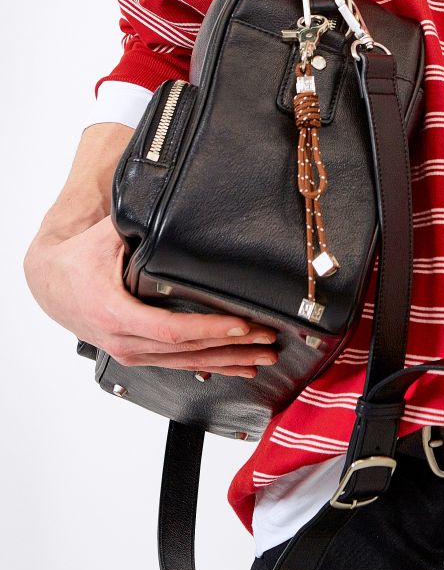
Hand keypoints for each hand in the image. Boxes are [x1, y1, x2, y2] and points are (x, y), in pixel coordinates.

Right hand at [23, 214, 278, 376]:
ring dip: (228, 360)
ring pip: (187, 363)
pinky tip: (237, 366)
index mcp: (117, 313)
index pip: (173, 330)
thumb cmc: (78, 259)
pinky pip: (179, 364)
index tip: (242, 324)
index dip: (210, 329)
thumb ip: (138, 224)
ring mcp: (131, 351)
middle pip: (188, 350)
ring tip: (263, 356)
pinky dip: (211, 365)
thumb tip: (171, 203)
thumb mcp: (106, 236)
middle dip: (232, 346)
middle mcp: (125, 340)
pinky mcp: (137, 353)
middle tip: (269, 339)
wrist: (49, 282)